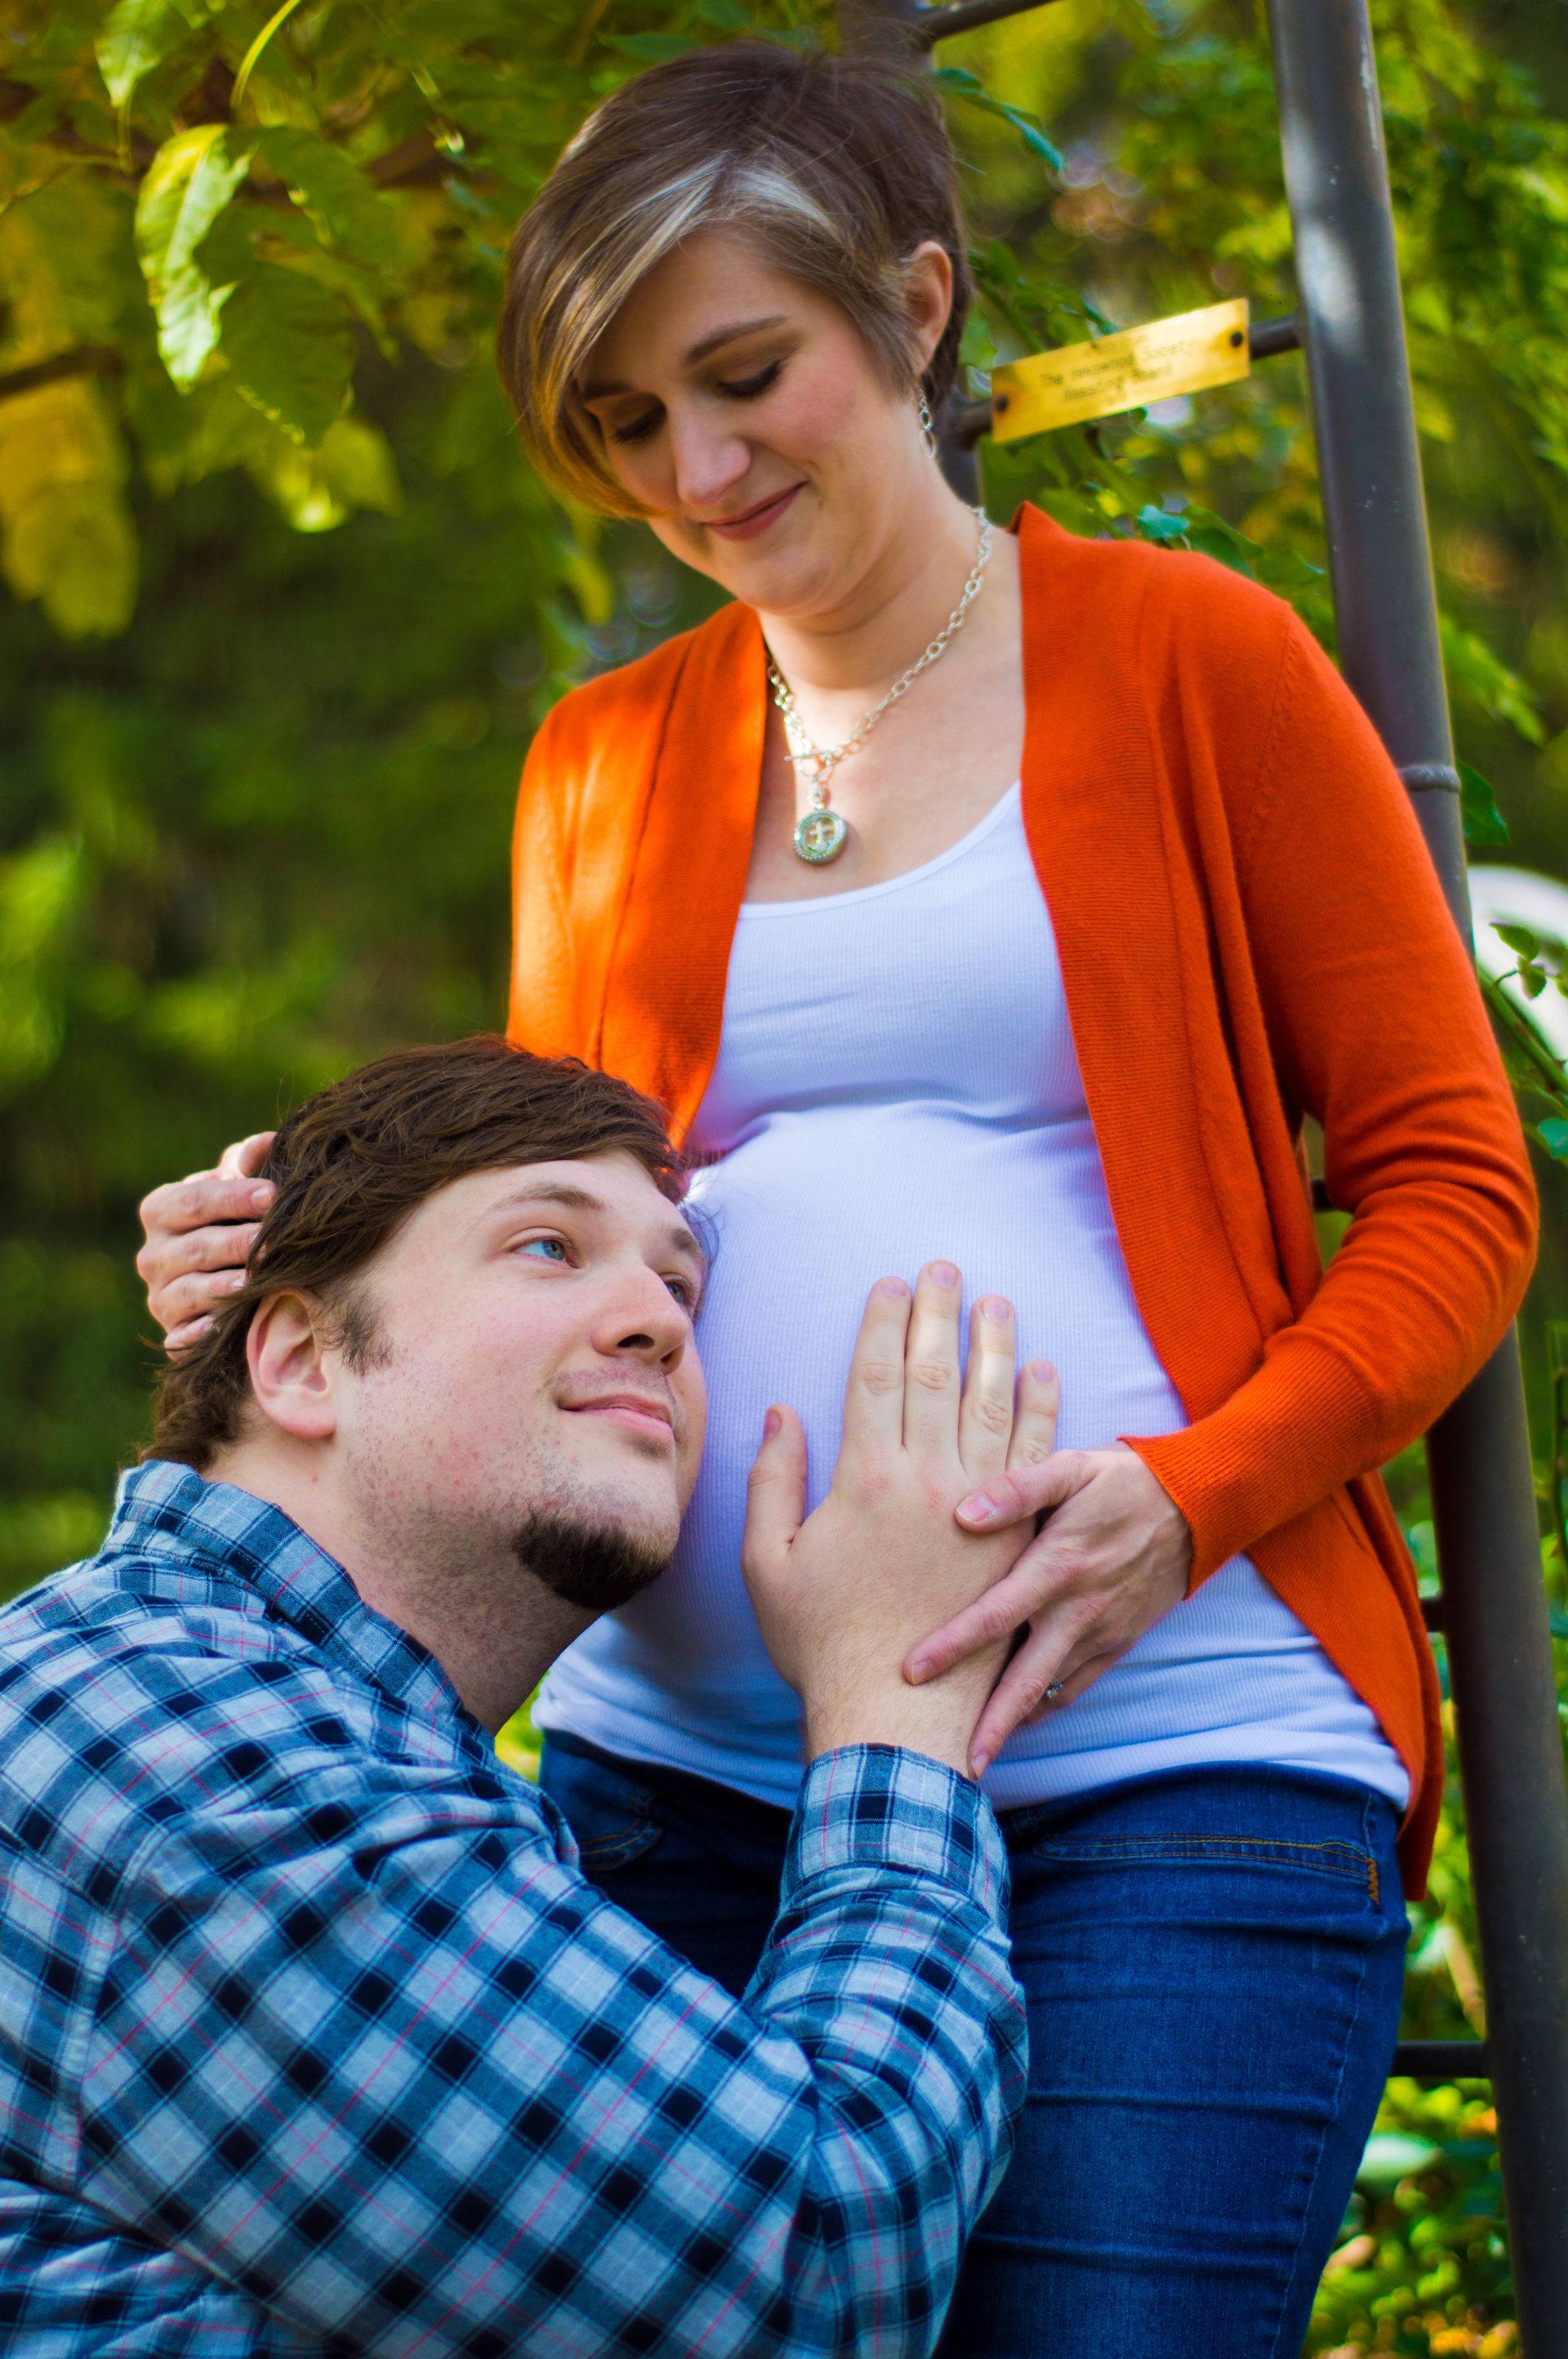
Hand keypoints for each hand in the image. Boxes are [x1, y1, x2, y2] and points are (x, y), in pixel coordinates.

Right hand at [136, 1133, 276, 1352]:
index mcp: (161, 1210)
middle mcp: (152, 1255)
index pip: (193, 1201)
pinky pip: (182, 1336)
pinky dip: (199, 1332)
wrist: (231, 1273)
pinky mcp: (173, 1333)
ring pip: (190, 1291)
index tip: (273, 1194)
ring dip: (223, 1287)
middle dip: (237, 1244)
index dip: (233, 1197)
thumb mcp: (239, 1187)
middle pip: (195, 1248)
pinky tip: (222, 1326)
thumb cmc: (236, 1218)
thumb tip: (264, 1143)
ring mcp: (160, 1297)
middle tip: (274, 1241)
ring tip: (255, 1281)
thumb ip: (247, 1163)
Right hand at [742, 1262, 1059, 1777]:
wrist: (897, 1713)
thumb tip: (780, 1414)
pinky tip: (1043, 1371)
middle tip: (944, 1267)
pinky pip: (1033, 1456)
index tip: (888, 1283)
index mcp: (862, 1478)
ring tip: (998, 1301)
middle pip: (934, 1374)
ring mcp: (978, 1507)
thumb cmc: (821, 1645)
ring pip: (989, 1403)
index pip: (874, 1377)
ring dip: (995, 1345)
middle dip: (937, 1313)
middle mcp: (925, 1480)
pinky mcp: (1015, 1537)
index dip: (880, 1323)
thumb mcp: (768, 1565)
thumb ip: (772, 1483)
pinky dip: (1040, 1406)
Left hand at [904, 1447, 1192, 1772]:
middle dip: (987, 1722)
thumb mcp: (1070, 1469)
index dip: (952, 1646)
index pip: (994, 1616)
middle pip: (1023, 1679)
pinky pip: (1077, 1685)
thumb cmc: (1122, 1482)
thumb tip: (964, 1514)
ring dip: (1013, 1723)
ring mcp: (1100, 1632)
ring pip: (1048, 1690)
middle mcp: (1077, 1610)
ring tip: (973, 1753)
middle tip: (950, 1760)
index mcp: (1057, 1567)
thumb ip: (1017, 1490)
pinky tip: (1018, 1721)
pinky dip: (1046, 1707)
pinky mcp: (1118, 1642)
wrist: (1196, 1505)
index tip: (913, 1672)